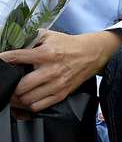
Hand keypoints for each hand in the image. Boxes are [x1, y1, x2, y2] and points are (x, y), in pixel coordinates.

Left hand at [0, 30, 121, 111]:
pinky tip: (26, 99)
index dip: (3, 60)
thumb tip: (13, 42)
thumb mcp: (51, 35)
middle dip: (10, 86)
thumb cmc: (69, 45)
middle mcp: (51, 70)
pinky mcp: (61, 94)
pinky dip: (28, 105)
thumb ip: (32, 38)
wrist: (92, 53)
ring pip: (27, 99)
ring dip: (16, 98)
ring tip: (14, 93)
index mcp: (46, 53)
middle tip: (7, 83)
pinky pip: (38, 106)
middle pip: (20, 86)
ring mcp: (57, 84)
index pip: (17, 57)